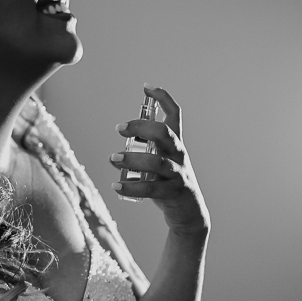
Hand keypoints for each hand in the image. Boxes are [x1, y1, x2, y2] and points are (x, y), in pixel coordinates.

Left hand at [111, 84, 209, 236]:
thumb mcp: (157, 164)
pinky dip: (132, 187)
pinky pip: (152, 188)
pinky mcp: (173, 192)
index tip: (147, 88)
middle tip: (120, 129)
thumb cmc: (167, 183)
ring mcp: (178, 173)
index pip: (175, 115)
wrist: (188, 212)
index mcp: (175, 143)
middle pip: (165, 133)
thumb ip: (140, 157)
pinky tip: (116, 185)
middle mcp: (178, 154)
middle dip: (142, 127)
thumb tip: (114, 156)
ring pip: (157, 162)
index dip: (163, 98)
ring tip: (113, 158)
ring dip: (132, 158)